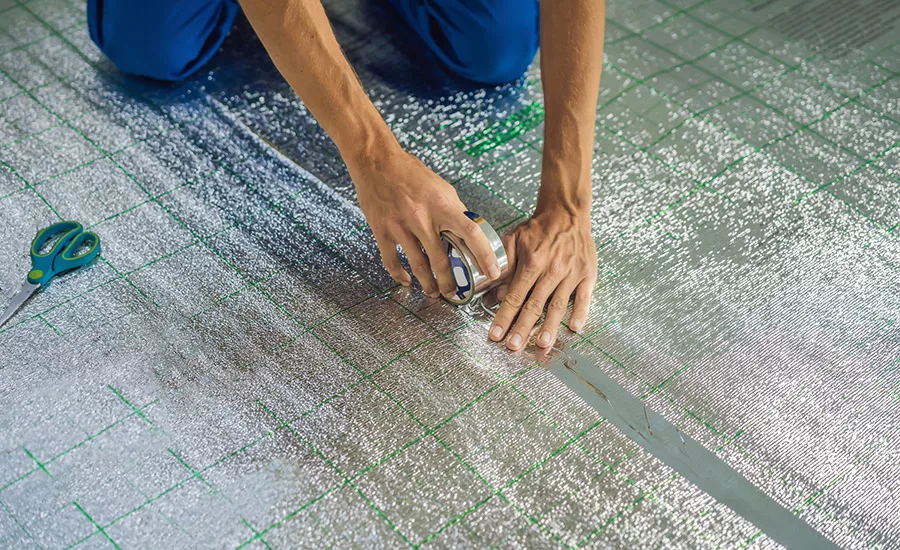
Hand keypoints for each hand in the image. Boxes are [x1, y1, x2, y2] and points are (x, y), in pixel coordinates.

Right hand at [348, 146, 501, 296]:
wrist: (376, 162)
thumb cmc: (411, 173)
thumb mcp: (442, 187)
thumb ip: (455, 210)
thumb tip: (468, 230)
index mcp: (442, 206)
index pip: (471, 234)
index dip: (484, 255)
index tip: (492, 272)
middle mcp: (422, 218)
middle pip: (441, 259)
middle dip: (450, 282)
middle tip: (455, 293)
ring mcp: (400, 226)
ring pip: (418, 265)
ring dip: (428, 284)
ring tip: (434, 293)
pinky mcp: (381, 230)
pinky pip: (391, 260)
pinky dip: (399, 275)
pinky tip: (407, 281)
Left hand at [488, 207, 596, 349]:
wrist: (567, 212)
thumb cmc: (539, 229)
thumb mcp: (514, 239)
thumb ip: (504, 265)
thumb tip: (495, 291)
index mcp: (532, 263)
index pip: (514, 296)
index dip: (504, 317)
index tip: (495, 334)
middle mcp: (552, 270)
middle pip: (534, 305)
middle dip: (522, 328)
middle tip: (513, 347)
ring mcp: (571, 273)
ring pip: (558, 305)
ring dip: (549, 327)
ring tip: (542, 344)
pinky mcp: (587, 274)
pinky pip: (584, 297)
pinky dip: (580, 313)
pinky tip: (574, 328)